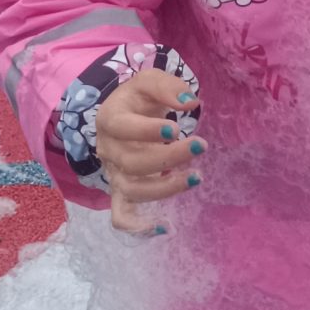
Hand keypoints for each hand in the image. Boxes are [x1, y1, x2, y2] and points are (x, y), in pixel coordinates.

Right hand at [96, 67, 202, 233]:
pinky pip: (122, 215)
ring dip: (165, 188)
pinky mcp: (121, 191)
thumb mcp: (149, 81)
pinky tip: (164, 227)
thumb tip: (191, 102)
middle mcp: (108, 149)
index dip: (147, 131)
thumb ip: (168, 87)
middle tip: (200, 145)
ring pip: (132, 190)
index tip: (177, 129)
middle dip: (169, 157)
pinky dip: (138, 227)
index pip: (122, 128)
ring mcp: (113, 173)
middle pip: (132, 162)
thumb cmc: (139, 99)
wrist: (124, 115)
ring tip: (197, 177)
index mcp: (110, 119)